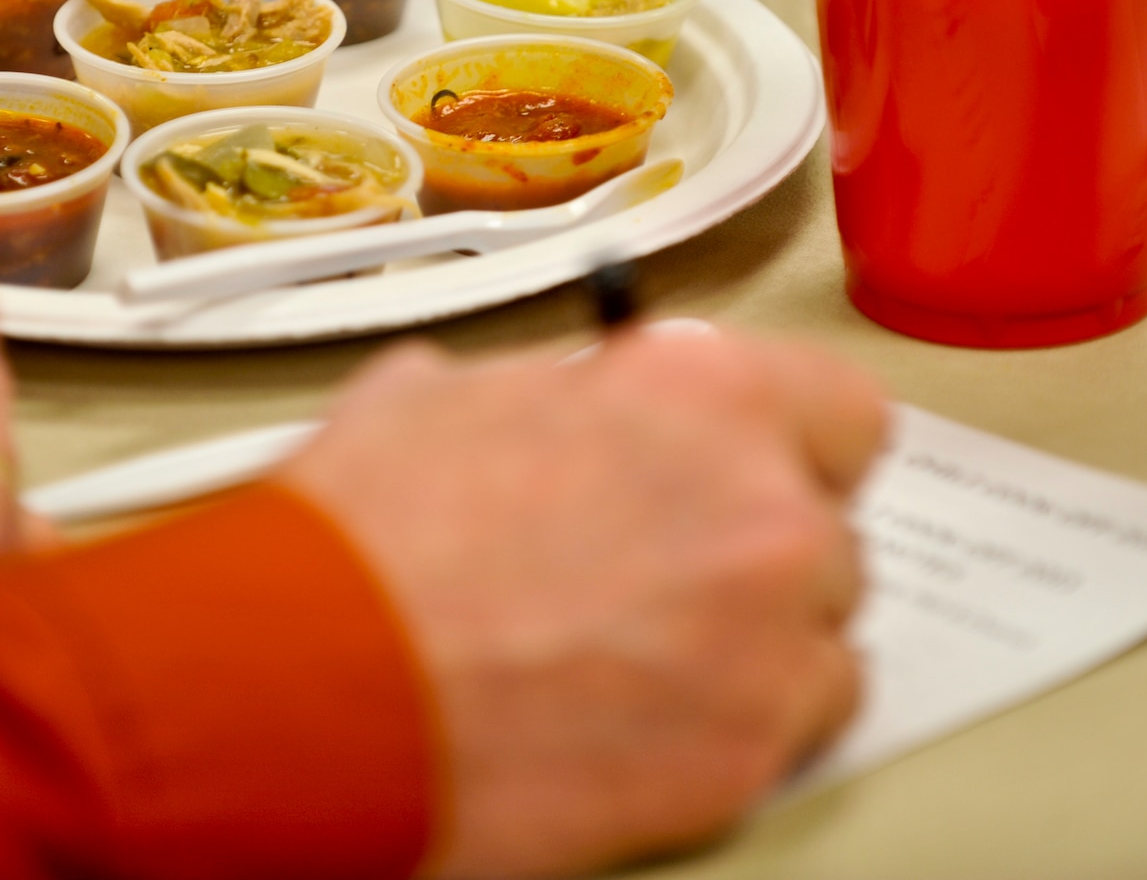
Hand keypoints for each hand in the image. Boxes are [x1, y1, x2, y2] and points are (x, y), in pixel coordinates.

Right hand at [278, 326, 885, 879]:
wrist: (306, 679)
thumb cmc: (360, 540)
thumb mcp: (446, 394)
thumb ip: (559, 391)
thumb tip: (566, 400)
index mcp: (700, 390)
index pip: (839, 410)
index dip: (790, 444)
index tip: (761, 468)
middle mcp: (761, 504)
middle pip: (829, 527)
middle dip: (757, 547)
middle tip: (670, 570)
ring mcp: (766, 638)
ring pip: (826, 632)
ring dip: (760, 636)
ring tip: (649, 651)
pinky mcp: (745, 755)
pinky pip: (802, 725)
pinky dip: (743, 721)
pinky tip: (651, 713)